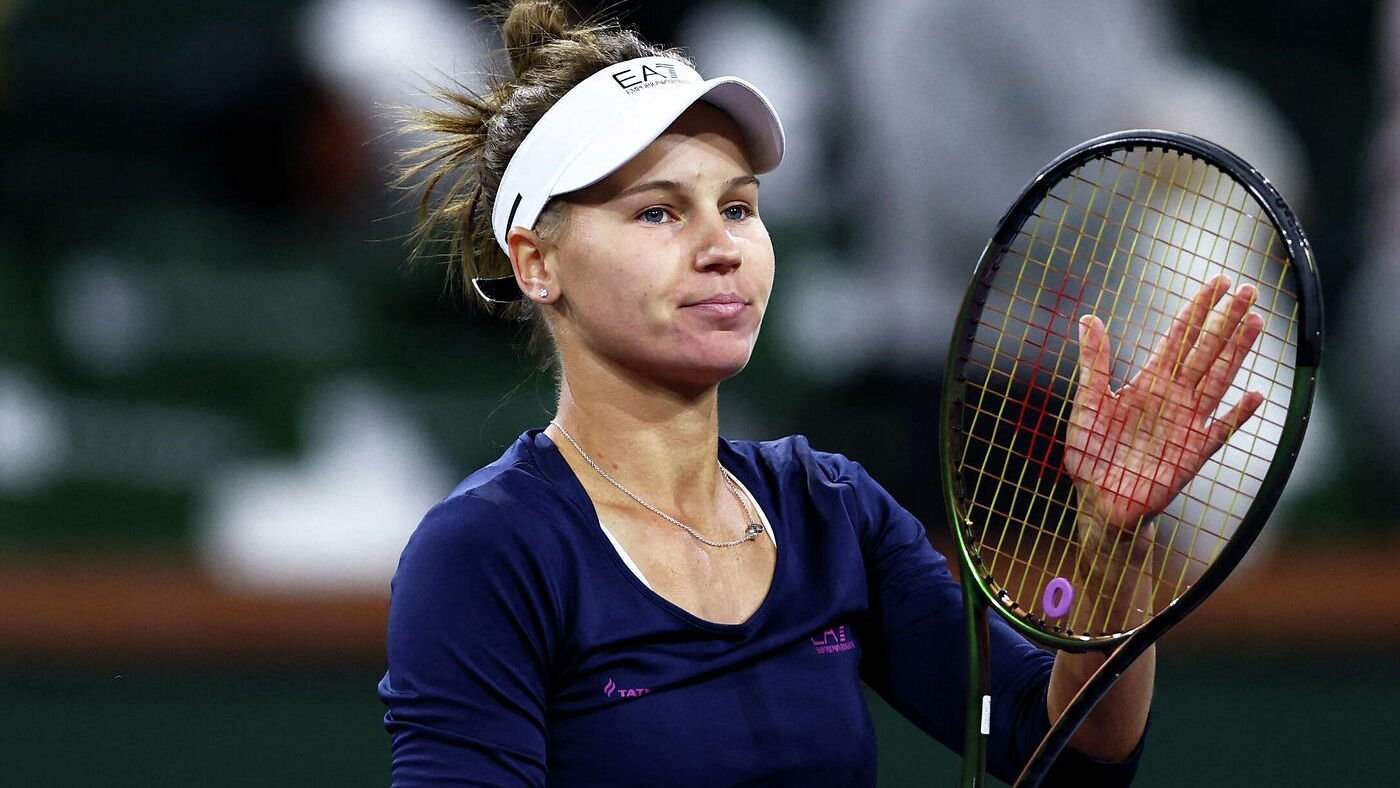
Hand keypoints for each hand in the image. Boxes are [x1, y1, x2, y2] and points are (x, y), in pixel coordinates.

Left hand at [1064, 275, 1264, 537]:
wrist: (1100, 501)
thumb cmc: (1091, 453)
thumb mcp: (1088, 403)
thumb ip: (1095, 364)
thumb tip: (1090, 319)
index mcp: (1149, 382)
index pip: (1178, 338)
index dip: (1197, 310)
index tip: (1217, 282)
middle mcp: (1173, 397)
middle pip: (1205, 350)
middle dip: (1225, 320)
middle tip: (1247, 288)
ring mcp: (1187, 422)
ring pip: (1218, 379)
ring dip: (1236, 352)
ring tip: (1255, 321)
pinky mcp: (1193, 452)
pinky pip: (1220, 429)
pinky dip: (1236, 414)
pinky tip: (1253, 395)